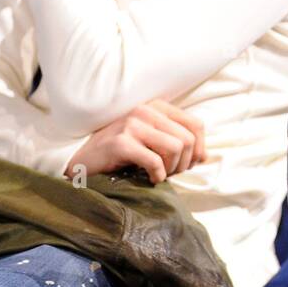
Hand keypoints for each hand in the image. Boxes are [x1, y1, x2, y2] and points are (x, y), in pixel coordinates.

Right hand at [64, 99, 206, 184]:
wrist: (83, 162)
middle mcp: (145, 110)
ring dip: (172, 169)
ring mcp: (132, 125)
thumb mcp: (152, 141)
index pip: (196, 125)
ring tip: (159, 174)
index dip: (198, 149)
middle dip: (185, 162)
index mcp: (156, 107)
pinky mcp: (121, 142)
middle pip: (187, 139)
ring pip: (175, 148)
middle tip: (170, 173)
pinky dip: (158, 175)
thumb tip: (204, 156)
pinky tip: (150, 178)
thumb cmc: (121, 153)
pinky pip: (155, 161)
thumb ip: (177, 141)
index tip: (188, 164)